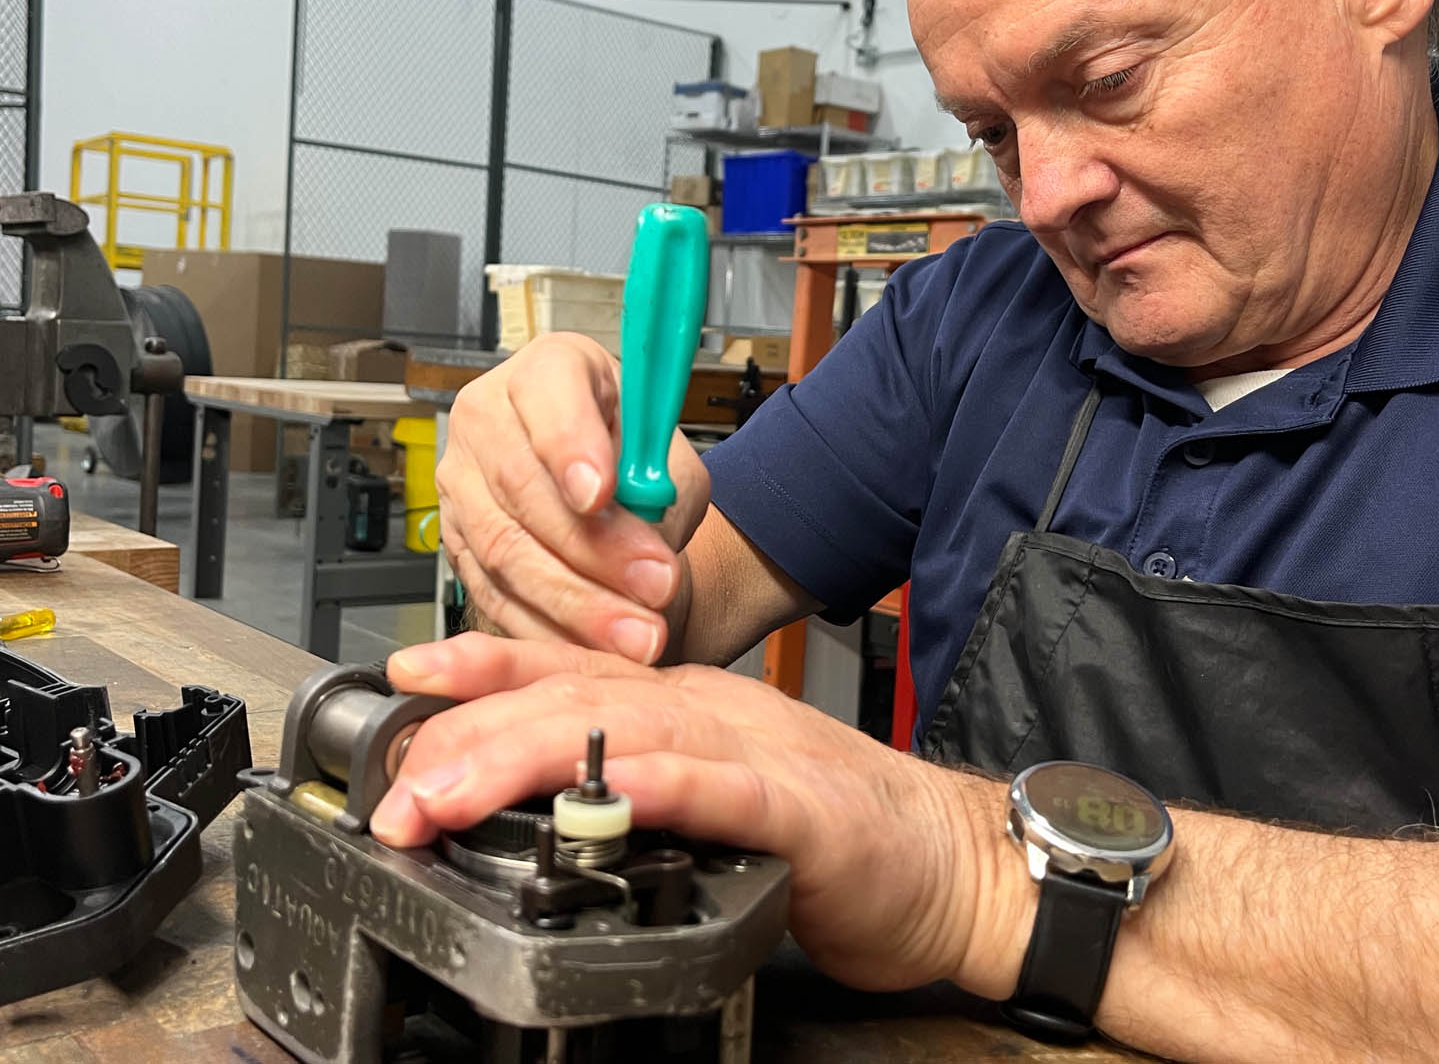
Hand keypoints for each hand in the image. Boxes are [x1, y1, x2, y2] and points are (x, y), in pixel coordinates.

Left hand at [370, 634, 1025, 993]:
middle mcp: (711, 711)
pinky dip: (660, 785)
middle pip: (579, 699)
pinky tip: (608, 791)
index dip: (485, 666)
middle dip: (476, 732)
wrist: (948, 861)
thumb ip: (642, 782)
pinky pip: (722, 790)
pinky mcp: (801, 810)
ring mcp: (756, 751)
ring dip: (533, 756)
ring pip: (631, 733)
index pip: (571, 671)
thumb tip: (545, 795)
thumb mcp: (715, 790)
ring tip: (455, 789)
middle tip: (401, 782)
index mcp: (687, 705)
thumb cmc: (829, 831)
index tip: (409, 676)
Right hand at [439, 335, 708, 662]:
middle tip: (653, 588)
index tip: (601, 493)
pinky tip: (589, 648)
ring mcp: (461, 479)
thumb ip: (661, 486)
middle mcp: (490, 415)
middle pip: (523, 488)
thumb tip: (649, 540)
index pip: (548, 397)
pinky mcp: (454, 539)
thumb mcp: (664, 452)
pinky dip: (544, 628)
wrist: (601, 478)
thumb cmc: (629, 453)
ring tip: (634, 633)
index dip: (572, 449)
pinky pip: (492, 591)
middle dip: (594, 551)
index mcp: (548, 369)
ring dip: (575, 602)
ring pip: (505, 549)